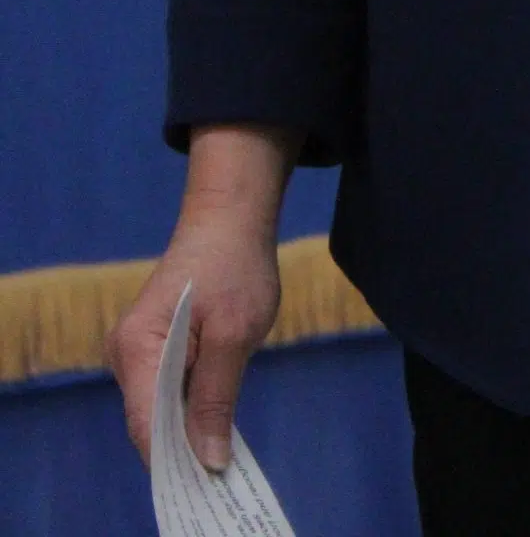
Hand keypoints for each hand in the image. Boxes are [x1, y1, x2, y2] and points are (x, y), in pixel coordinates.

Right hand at [107, 125, 296, 471]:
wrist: (228, 219)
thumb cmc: (234, 266)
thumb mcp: (235, 334)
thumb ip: (216, 398)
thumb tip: (208, 460)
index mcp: (136, 347)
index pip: (147, 426)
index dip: (176, 462)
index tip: (210, 482)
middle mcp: (124, 354)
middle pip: (150, 424)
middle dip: (185, 450)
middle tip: (225, 470)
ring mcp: (134, 353)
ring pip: (159, 412)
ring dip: (190, 429)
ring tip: (225, 449)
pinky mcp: (150, 352)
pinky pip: (166, 394)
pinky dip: (190, 409)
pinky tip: (216, 421)